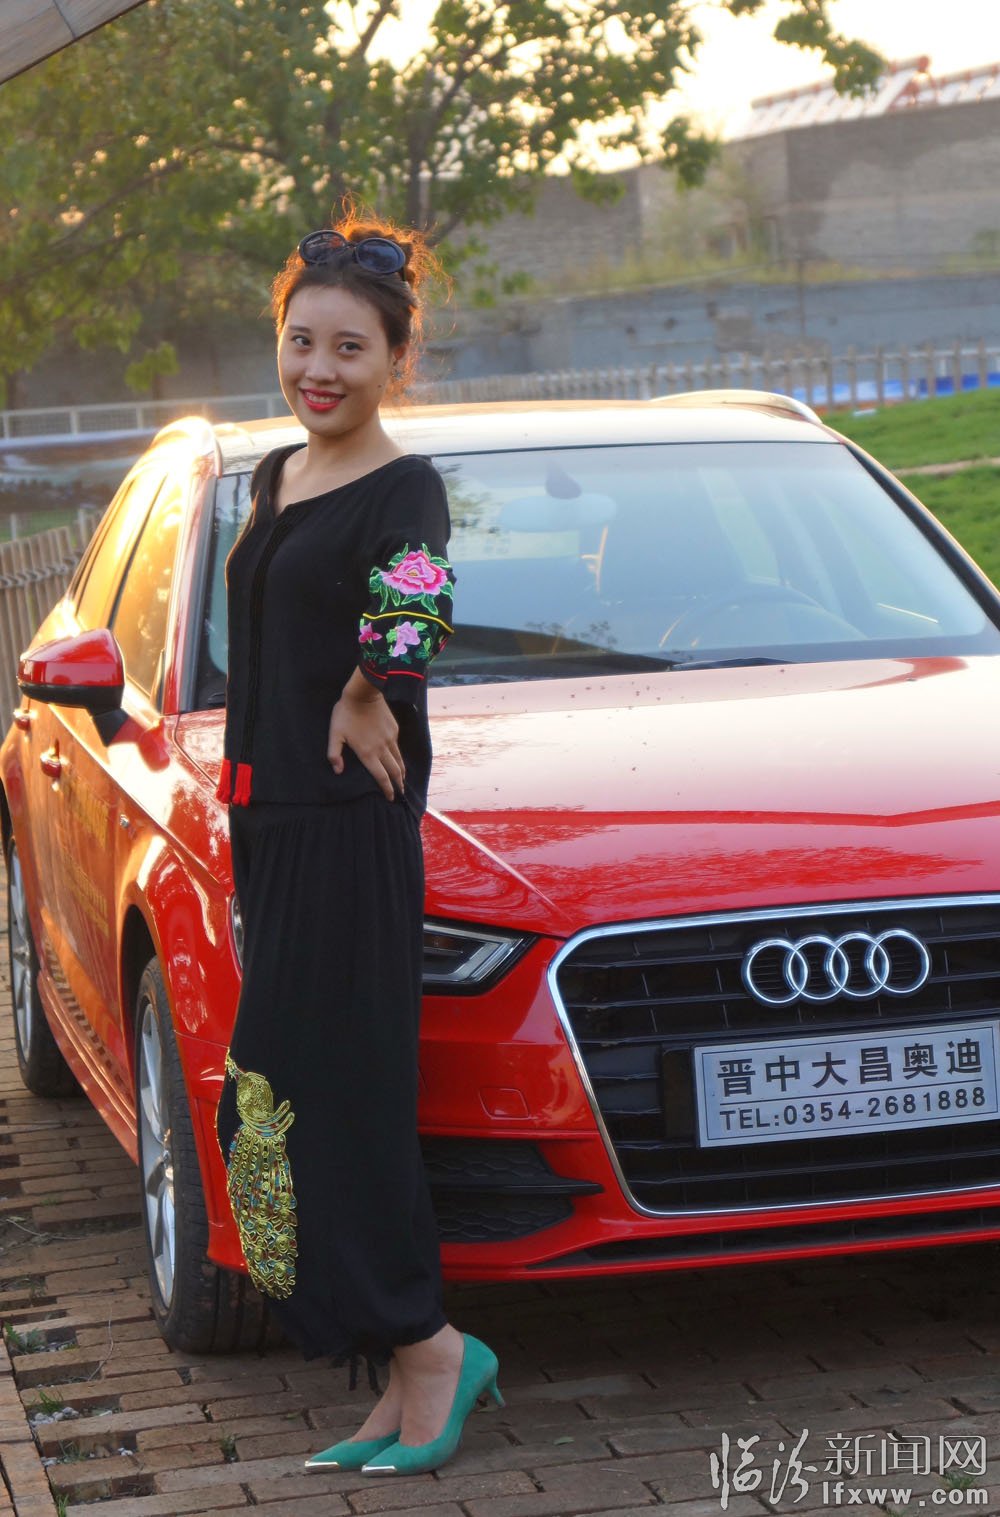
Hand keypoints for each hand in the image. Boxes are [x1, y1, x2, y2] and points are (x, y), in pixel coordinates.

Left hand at [328, 682, 404, 801]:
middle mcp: (382, 749)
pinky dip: (399, 757)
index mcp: (368, 753)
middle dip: (398, 785)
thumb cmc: (345, 714)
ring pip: (399, 761)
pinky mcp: (394, 730)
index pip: (381, 777)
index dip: (387, 789)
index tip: (391, 798)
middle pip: (394, 772)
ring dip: (401, 773)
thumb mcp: (335, 734)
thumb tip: (338, 770)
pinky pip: (398, 748)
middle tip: (401, 793)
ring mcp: (390, 739)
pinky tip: (397, 759)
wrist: (363, 694)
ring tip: (402, 780)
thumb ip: (334, 754)